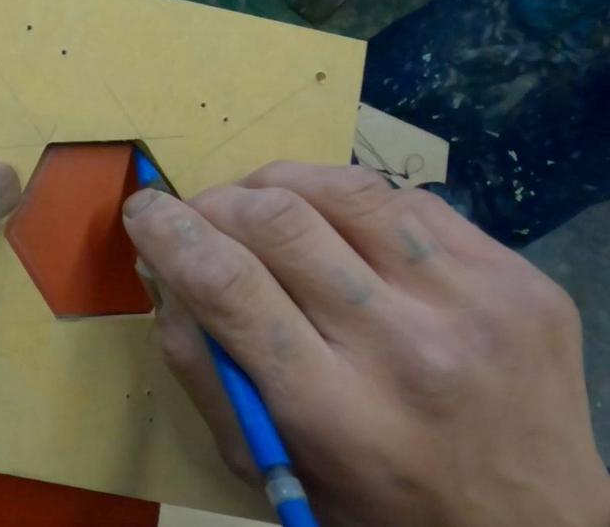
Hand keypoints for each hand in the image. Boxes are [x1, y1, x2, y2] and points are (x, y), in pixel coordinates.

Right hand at [122, 163, 609, 526]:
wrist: (534, 526)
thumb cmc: (384, 506)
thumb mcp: (277, 468)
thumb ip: (209, 376)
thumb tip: (163, 277)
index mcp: (335, 410)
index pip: (228, 284)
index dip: (170, 232)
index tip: (143, 211)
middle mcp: (406, 346)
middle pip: (280, 222)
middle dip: (217, 202)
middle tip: (198, 213)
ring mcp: (473, 303)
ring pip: (348, 190)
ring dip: (281, 183)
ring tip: (259, 202)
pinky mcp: (519, 277)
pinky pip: (414, 202)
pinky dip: (356, 203)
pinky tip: (341, 227)